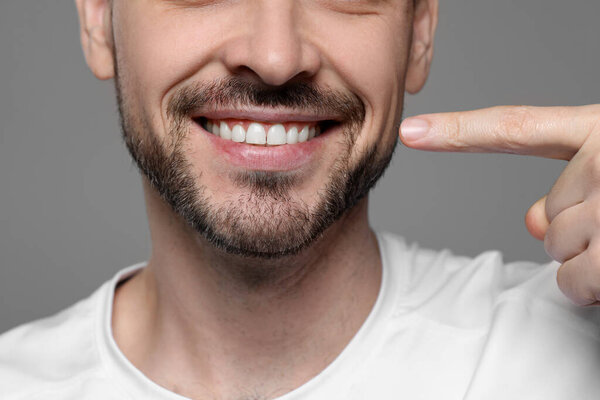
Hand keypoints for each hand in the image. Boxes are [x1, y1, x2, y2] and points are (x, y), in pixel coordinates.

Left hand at [399, 105, 599, 305]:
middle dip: (576, 229)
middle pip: (543, 214)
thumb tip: (531, 221)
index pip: (514, 128)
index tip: (411, 131)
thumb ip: (572, 184)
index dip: (459, 131)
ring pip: (555, 248)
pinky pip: (572, 280)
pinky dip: (593, 286)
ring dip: (590, 257)